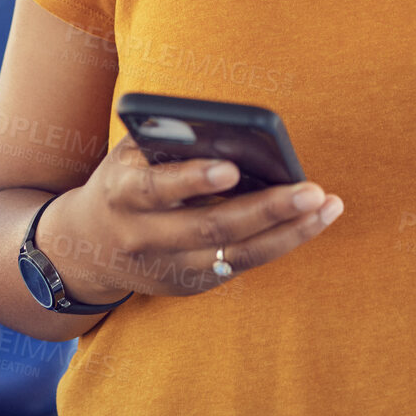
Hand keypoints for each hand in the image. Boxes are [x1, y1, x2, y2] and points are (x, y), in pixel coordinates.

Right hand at [36, 140, 343, 300]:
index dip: (193, 180)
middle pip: (210, 228)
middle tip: (312, 190)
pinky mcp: (190, 285)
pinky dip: (279, 244)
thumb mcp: (129, 155)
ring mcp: (169, 268)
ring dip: (287, 232)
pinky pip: (242, 266)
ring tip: (328, 206)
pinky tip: (312, 222)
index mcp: (122, 195)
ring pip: (235, 254)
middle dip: (265, 209)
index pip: (156, 189)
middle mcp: (144, 237)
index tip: (230, 168)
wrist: (87, 248)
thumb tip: (228, 129)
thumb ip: (167, 141)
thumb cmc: (123, 180)